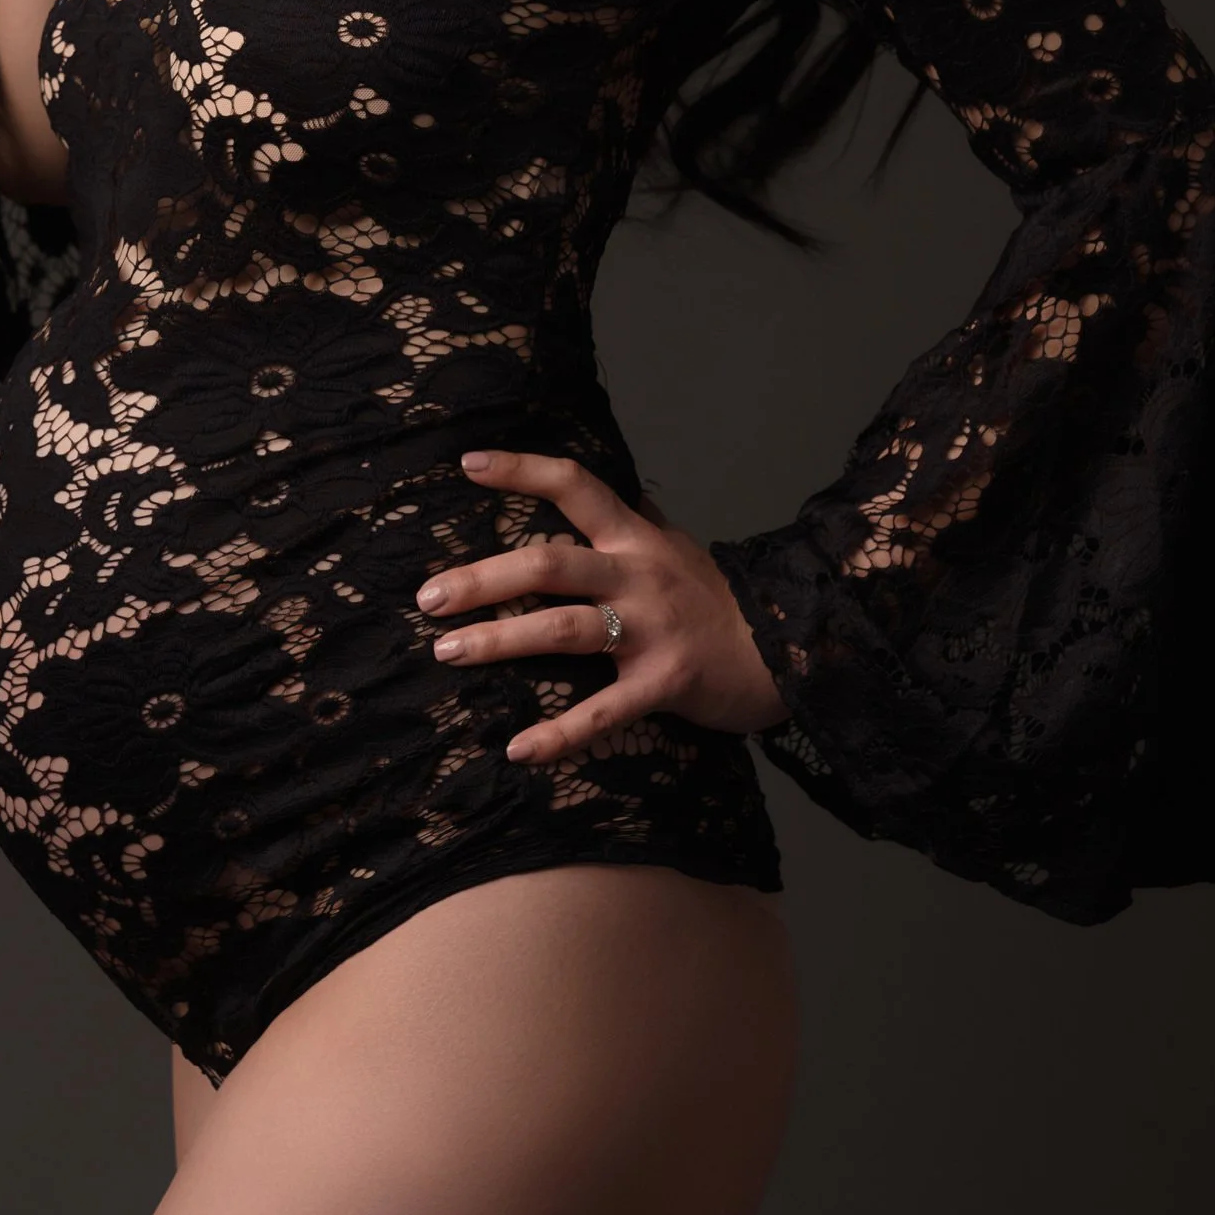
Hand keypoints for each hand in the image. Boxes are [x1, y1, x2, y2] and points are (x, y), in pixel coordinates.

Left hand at [415, 447, 787, 763]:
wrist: (787, 649)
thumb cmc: (716, 600)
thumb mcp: (674, 547)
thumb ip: (631, 522)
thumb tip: (589, 490)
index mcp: (636, 538)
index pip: (576, 487)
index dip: (523, 471)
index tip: (469, 464)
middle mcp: (638, 575)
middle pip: (549, 564)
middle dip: (482, 579)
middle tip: (428, 598)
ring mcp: (650, 630)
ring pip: (563, 628)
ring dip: (499, 641)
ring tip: (448, 652)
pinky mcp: (664, 683)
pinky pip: (604, 712)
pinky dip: (560, 734)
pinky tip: (520, 749)